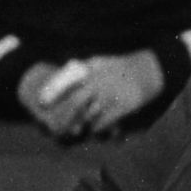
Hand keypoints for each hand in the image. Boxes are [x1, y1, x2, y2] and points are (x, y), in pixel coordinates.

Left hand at [19, 51, 164, 138]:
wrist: (149, 71)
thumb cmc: (121, 67)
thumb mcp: (99, 62)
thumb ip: (81, 69)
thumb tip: (63, 74)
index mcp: (92, 68)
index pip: (66, 80)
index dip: (52, 91)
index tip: (40, 101)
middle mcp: (99, 81)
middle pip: (74, 102)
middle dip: (63, 114)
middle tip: (54, 125)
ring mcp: (111, 94)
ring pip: (88, 114)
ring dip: (81, 123)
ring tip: (75, 128)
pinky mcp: (123, 107)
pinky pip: (103, 122)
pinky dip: (97, 127)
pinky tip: (96, 128)